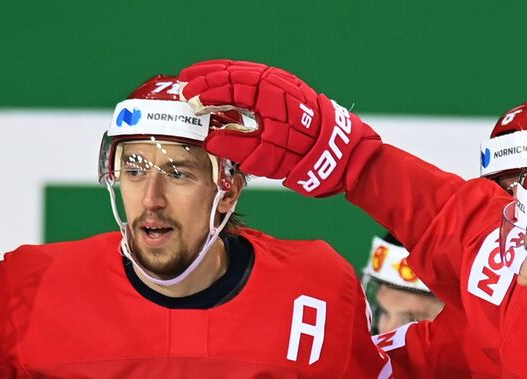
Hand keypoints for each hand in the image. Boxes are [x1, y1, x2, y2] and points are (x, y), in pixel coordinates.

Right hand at [180, 59, 378, 196]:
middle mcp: (276, 84)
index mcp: (269, 97)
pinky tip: (226, 86)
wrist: (342, 154)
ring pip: (245, 72)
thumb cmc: (306, 158)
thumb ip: (235, 146)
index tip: (188, 96)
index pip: (230, 85)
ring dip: (220, 75)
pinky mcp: (288, 91)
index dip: (206, 91)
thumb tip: (209, 139)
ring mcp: (283, 84)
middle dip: (208, 76)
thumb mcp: (266, 159)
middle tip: (185, 81)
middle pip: (235, 72)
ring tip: (199, 79)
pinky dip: (236, 80)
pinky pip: (256, 78)